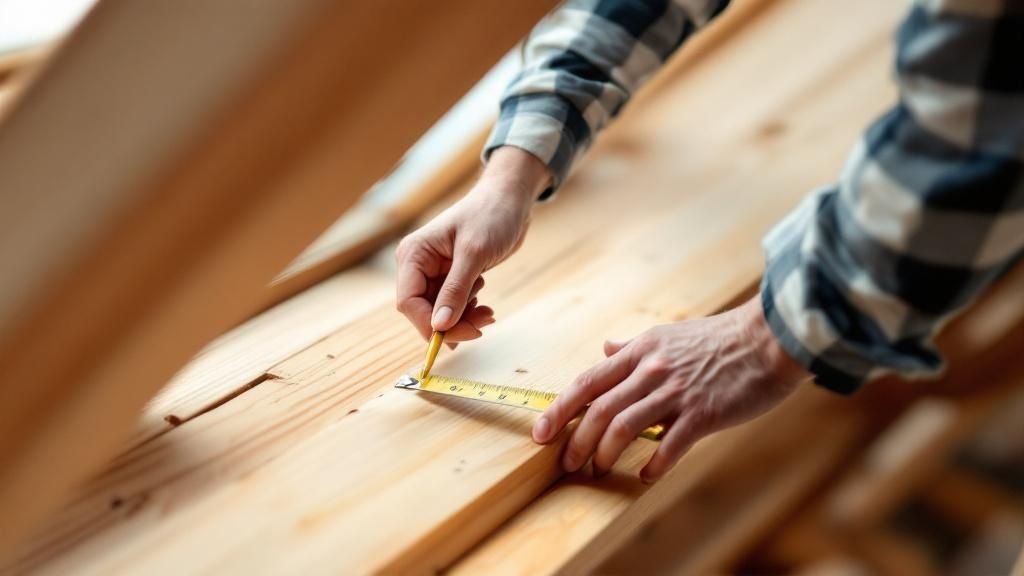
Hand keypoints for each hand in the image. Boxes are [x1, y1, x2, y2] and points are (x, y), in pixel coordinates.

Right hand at [396, 147, 550, 342]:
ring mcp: (434, 273)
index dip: (428, 324)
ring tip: (488, 313)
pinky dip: (469, 312)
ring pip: (440, 313)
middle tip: (480, 327)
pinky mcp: (450, 278)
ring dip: (464, 319)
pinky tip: (486, 308)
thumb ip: (455, 290)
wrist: (509, 200)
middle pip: (424, 311)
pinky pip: (453, 306)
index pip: (408, 302)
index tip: (457, 336)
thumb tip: (439, 326)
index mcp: (414, 254)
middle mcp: (418, 265)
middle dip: (452, 323)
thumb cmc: (490, 215)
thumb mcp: (474, 254)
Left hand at [532, 296, 810, 482]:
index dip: (559, 410)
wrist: (767, 339)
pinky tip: (645, 476)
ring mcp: (676, 392)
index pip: (587, 382)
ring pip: (624, 427)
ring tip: (598, 470)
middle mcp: (651, 371)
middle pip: (599, 410)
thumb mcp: (667, 334)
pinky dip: (652, 466)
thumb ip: (633, 348)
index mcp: (639, 352)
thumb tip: (606, 349)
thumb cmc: (719, 339)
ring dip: (605, 454)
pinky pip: (668, 445)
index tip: (540, 433)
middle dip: (576, 441)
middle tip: (567, 464)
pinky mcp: (703, 413)